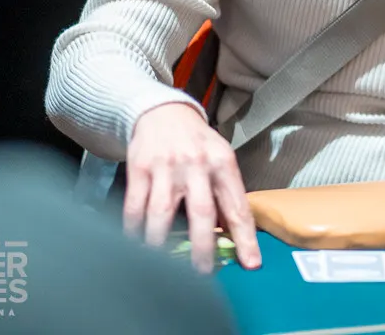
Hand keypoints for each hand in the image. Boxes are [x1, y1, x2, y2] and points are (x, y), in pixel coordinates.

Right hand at [124, 102, 260, 271]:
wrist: (164, 111)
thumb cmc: (197, 142)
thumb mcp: (220, 158)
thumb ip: (226, 192)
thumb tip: (233, 234)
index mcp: (222, 163)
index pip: (237, 206)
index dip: (245, 237)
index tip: (251, 262)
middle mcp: (196, 164)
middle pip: (201, 212)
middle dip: (203, 248)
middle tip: (202, 273)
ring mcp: (166, 166)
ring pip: (161, 213)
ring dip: (161, 244)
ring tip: (164, 266)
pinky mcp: (140, 168)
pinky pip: (134, 206)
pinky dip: (134, 229)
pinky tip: (136, 243)